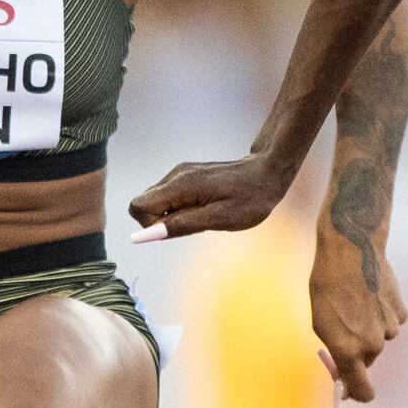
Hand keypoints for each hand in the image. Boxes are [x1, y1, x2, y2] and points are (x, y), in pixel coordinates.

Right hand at [128, 153, 294, 241]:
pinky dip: (182, 208)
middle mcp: (176, 175)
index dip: (150, 225)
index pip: (139, 206)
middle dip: (162, 221)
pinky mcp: (188, 176)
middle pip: (144, 203)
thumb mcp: (219, 218)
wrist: (268, 173)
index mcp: (181, 185)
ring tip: (205, 214)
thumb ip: (183, 225)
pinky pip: (171, 197)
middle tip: (195, 222)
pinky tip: (206, 208)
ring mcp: (181, 174)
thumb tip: (151, 234)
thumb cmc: (250, 198)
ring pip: (158, 201)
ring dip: (174, 216)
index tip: (177, 230)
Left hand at [310, 227, 406, 401]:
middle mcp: (372, 345)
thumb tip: (343, 368)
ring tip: (355, 303)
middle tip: (343, 327)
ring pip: (380, 339)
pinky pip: (391, 322)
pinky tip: (371, 295)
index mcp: (348, 351)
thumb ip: (335, 350)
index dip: (357, 393)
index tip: (351, 391)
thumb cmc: (328, 285)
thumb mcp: (321, 323)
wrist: (350, 252)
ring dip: (369, 328)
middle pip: (367, 360)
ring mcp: (389, 328)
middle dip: (357, 350)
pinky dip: (382, 314)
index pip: (362, 390)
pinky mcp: (400, 312)